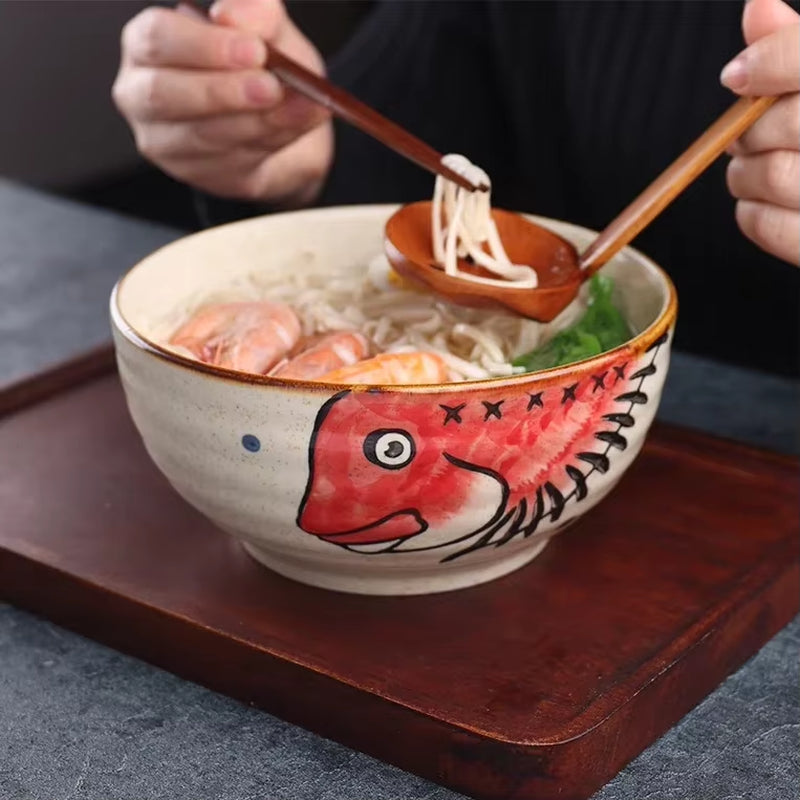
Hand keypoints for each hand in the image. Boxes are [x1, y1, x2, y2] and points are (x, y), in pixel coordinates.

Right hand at [112, 0, 332, 207]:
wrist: (284, 116)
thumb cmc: (261, 64)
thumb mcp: (267, 29)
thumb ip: (257, 14)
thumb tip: (235, 16)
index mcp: (149, 45)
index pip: (156, 39)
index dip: (203, 45)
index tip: (253, 49)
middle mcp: (144, 95)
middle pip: (164, 94)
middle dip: (222, 91)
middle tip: (271, 86)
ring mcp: (167, 142)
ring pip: (202, 136)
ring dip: (255, 121)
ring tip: (297, 106)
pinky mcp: (199, 173)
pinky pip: (231, 162)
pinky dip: (270, 142)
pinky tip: (296, 125)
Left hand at [722, 0, 798, 264]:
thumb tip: (756, 9)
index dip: (770, 63)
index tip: (738, 76)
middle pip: (784, 121)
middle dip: (750, 127)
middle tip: (746, 132)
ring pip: (771, 175)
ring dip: (744, 172)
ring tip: (756, 166)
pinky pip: (768, 226)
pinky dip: (750, 212)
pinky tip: (762, 201)